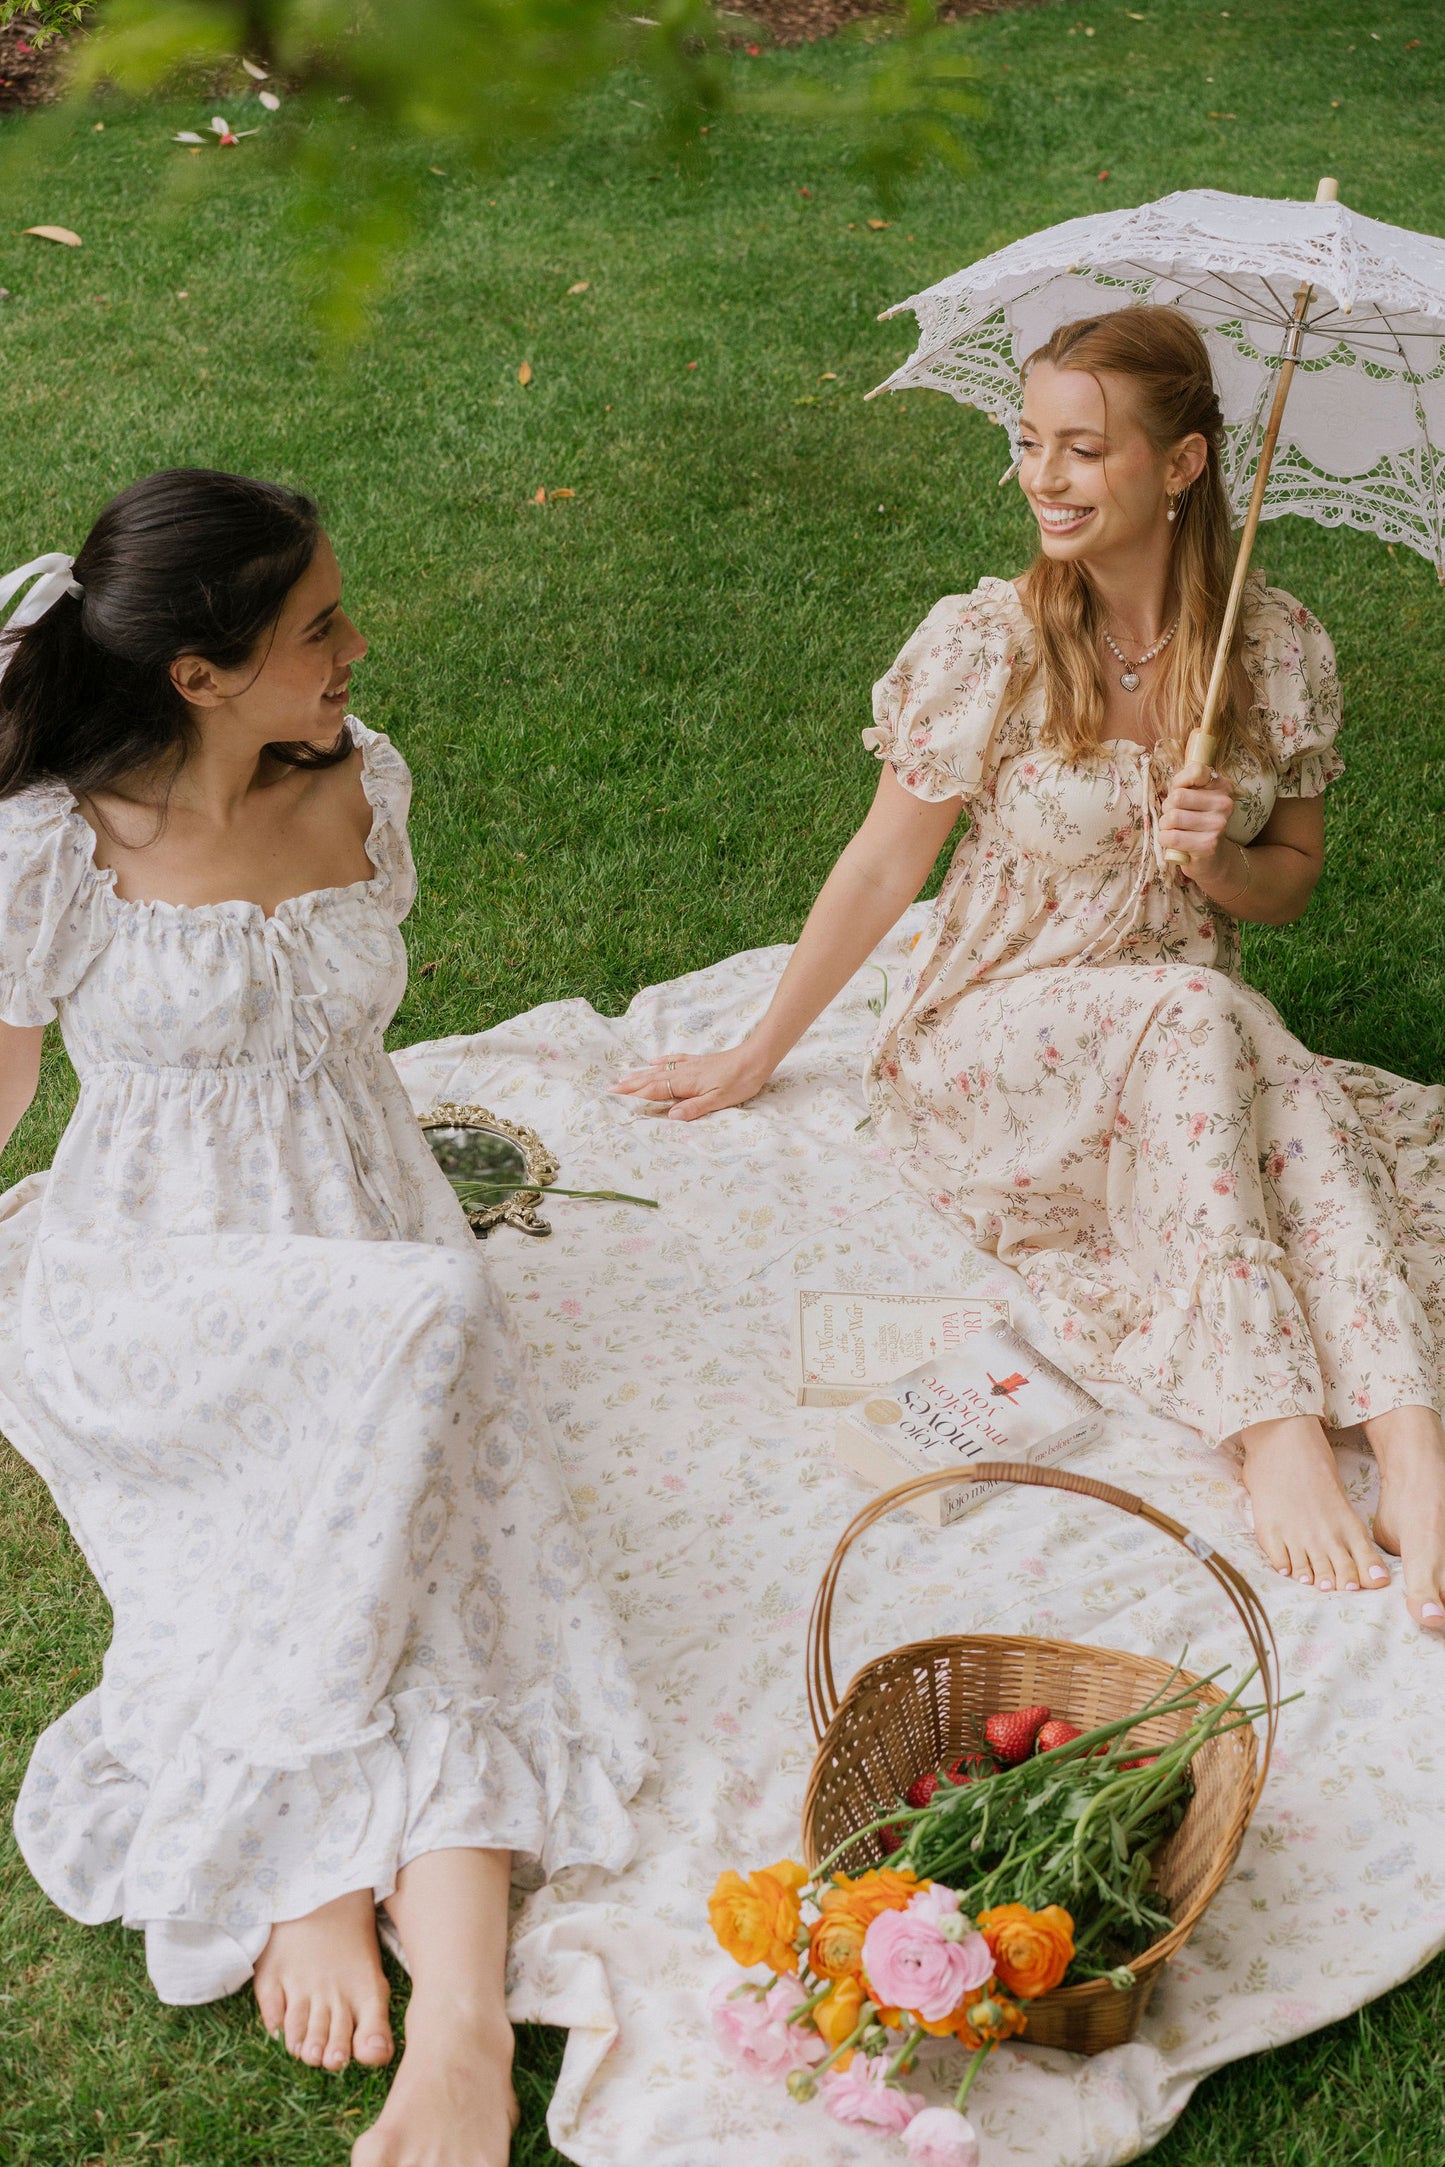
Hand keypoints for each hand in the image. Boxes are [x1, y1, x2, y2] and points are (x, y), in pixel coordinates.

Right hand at [609, 1043, 773, 1121]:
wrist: (756, 1058)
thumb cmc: (740, 1081)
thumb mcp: (719, 1100)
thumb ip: (694, 1108)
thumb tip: (671, 1116)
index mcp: (686, 1083)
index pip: (654, 1090)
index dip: (634, 1095)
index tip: (615, 1096)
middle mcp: (684, 1072)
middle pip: (651, 1079)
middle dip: (630, 1084)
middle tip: (610, 1089)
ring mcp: (690, 1065)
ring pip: (659, 1069)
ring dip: (640, 1074)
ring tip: (623, 1077)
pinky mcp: (699, 1061)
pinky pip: (674, 1060)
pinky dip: (661, 1061)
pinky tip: (654, 1060)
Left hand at [1158, 761, 1236, 881]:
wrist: (1211, 857)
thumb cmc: (1195, 821)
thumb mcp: (1193, 796)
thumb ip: (1184, 782)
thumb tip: (1176, 786)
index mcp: (1222, 787)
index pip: (1196, 771)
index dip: (1179, 783)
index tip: (1182, 795)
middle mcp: (1224, 804)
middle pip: (1178, 796)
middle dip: (1168, 808)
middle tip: (1175, 817)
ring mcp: (1218, 825)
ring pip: (1172, 817)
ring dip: (1165, 825)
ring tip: (1174, 829)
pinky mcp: (1208, 845)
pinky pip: (1172, 837)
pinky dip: (1164, 839)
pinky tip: (1172, 841)